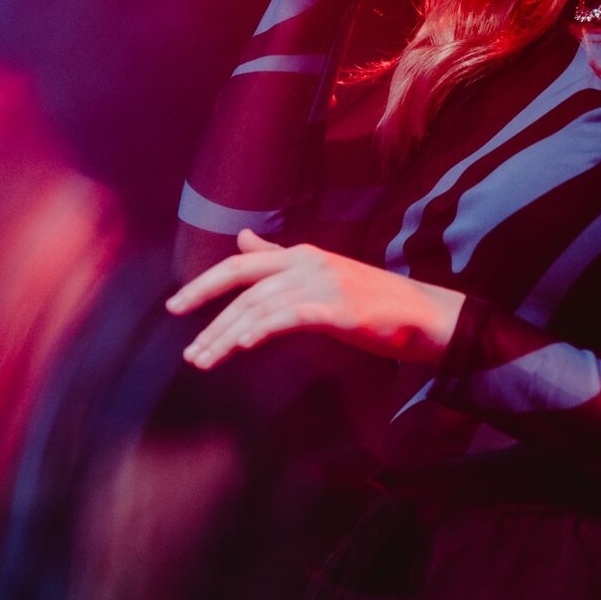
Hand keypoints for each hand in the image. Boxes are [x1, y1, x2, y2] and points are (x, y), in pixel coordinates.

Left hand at [166, 229, 465, 369]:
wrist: (425, 315)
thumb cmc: (371, 299)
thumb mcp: (320, 272)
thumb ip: (278, 256)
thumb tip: (242, 238)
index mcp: (300, 254)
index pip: (240, 265)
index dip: (204, 284)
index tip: (175, 307)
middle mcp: (307, 262)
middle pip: (242, 285)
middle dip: (208, 317)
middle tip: (189, 352)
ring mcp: (325, 283)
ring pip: (261, 307)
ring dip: (227, 336)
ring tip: (206, 361)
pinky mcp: (342, 309)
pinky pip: (294, 316)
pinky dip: (264, 328)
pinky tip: (243, 344)